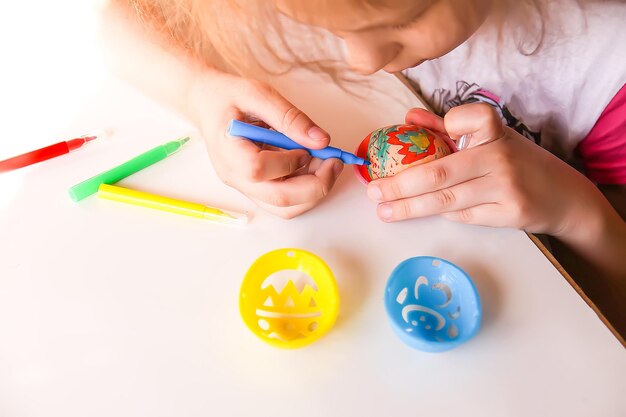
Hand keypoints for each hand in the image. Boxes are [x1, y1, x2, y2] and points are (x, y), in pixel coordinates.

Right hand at [189, 71, 343, 218]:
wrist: (208, 104)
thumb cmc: (228, 97)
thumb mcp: (258, 94)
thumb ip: (290, 117)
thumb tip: (322, 141)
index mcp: (228, 151)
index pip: (258, 170)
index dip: (290, 162)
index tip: (307, 146)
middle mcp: (235, 177)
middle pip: (279, 200)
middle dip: (315, 186)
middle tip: (334, 162)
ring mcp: (245, 187)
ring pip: (285, 208)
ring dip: (313, 191)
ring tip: (324, 163)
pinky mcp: (256, 188)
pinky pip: (284, 200)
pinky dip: (304, 188)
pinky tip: (311, 165)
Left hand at [366, 104, 611, 238]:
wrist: (565, 197)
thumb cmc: (519, 163)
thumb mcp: (491, 140)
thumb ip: (449, 129)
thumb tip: (408, 118)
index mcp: (496, 133)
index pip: (468, 118)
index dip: (442, 124)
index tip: (413, 128)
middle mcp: (501, 158)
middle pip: (440, 172)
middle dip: (400, 184)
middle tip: (375, 190)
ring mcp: (505, 188)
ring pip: (446, 200)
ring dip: (409, 207)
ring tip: (384, 210)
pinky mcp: (508, 214)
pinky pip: (463, 216)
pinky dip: (442, 214)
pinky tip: (423, 212)